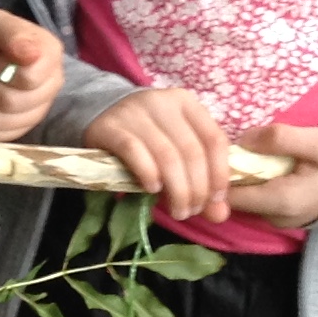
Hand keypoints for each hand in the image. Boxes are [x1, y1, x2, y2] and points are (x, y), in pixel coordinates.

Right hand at [85, 88, 231, 224]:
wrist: (98, 115)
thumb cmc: (146, 136)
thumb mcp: (176, 150)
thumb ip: (201, 179)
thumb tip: (219, 214)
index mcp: (186, 103)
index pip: (214, 139)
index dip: (219, 174)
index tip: (215, 201)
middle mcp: (162, 102)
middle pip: (191, 151)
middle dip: (196, 189)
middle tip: (191, 211)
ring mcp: (134, 112)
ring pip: (166, 156)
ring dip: (176, 190)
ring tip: (177, 210)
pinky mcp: (110, 126)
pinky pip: (134, 152)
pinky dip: (148, 174)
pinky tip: (152, 190)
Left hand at [225, 122, 317, 227]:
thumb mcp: (317, 142)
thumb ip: (280, 139)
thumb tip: (243, 140)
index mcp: (280, 202)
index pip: (228, 194)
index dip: (216, 172)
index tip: (216, 149)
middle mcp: (273, 218)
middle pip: (232, 197)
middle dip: (226, 173)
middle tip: (230, 147)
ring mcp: (276, 220)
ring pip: (243, 198)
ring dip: (240, 176)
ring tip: (246, 153)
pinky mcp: (278, 216)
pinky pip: (255, 198)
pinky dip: (252, 182)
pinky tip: (259, 165)